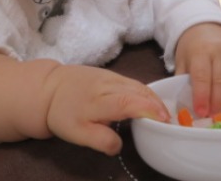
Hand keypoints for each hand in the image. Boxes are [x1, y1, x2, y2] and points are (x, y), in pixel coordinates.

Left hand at [43, 65, 169, 154]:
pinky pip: (133, 82)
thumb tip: (119, 146)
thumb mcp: (77, 134)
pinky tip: (150, 102)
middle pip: (138, 91)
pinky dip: (145, 92)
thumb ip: (100, 140)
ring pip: (137, 85)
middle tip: (171, 121)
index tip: (164, 120)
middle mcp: (107, 85)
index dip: (149, 110)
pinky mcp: (111, 74)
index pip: (129, 102)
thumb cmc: (63, 113)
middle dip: (158, 105)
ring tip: (165, 114)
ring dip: (154, 98)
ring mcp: (110, 76)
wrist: (49, 88)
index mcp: (99, 100)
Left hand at [173, 23, 220, 117]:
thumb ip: (184, 80)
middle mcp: (219, 49)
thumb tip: (186, 106)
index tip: (201, 112)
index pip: (202, 76)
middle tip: (213, 116)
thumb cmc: (192, 48)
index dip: (202, 96)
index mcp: (200, 50)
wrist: (206, 27)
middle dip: (217, 102)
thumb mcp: (182, 60)